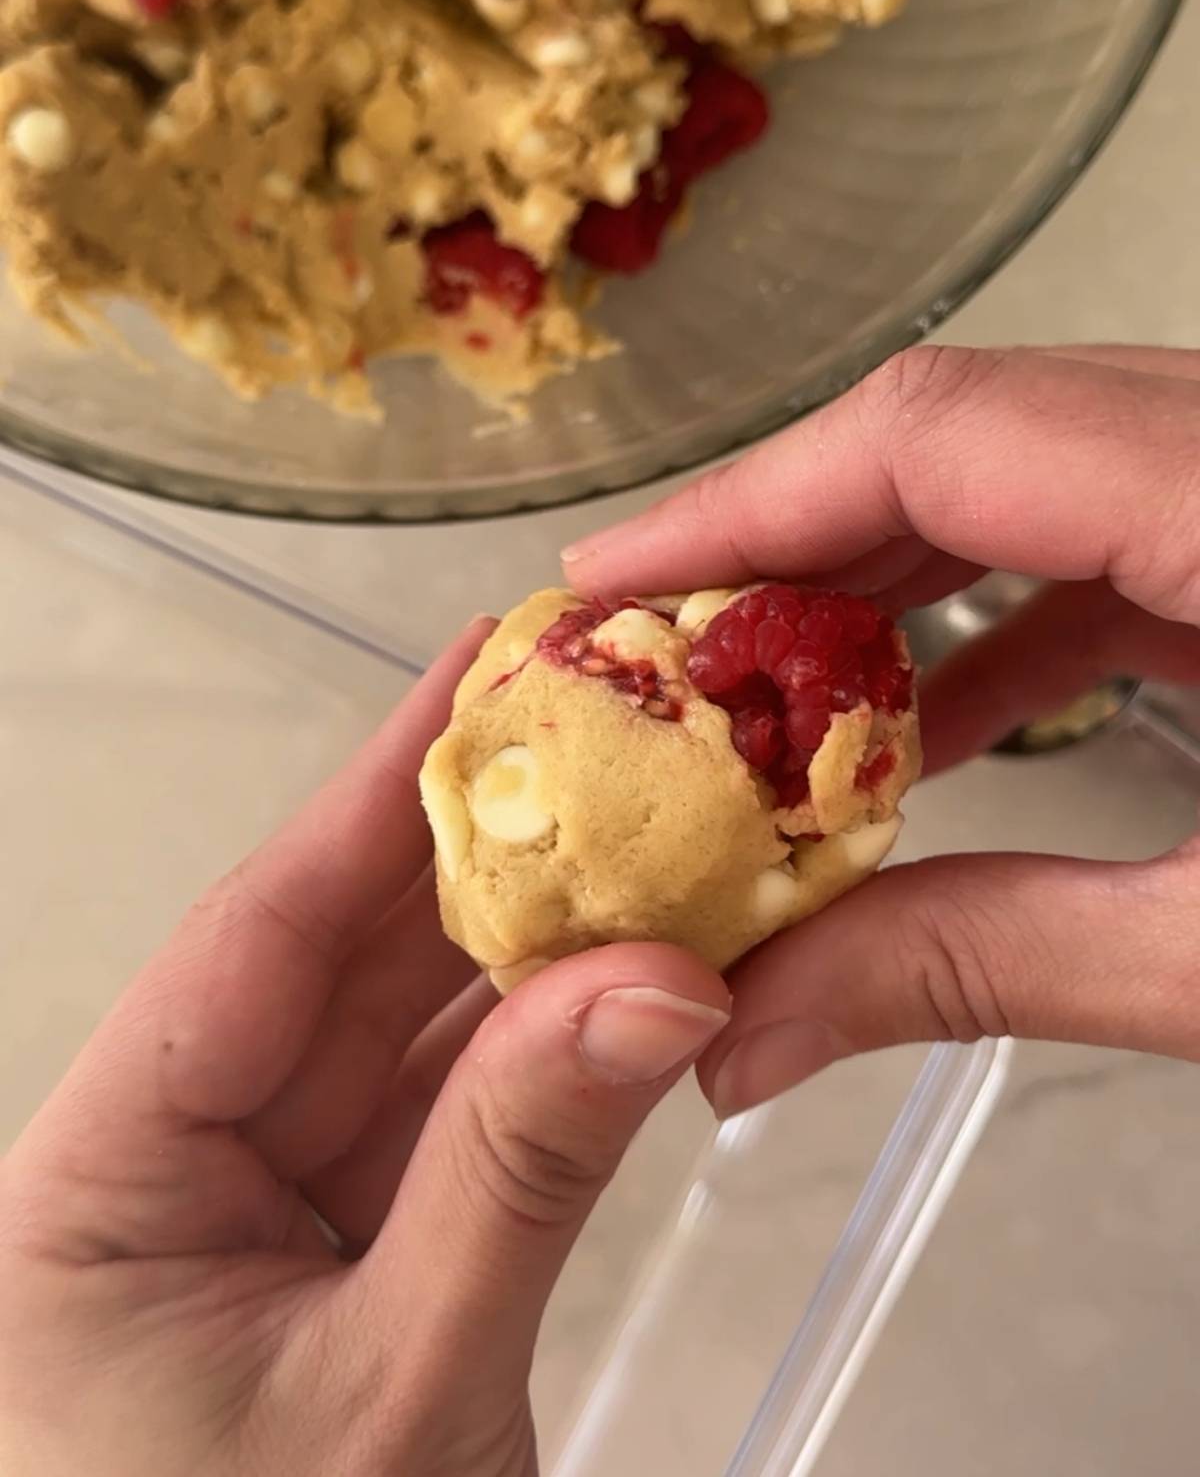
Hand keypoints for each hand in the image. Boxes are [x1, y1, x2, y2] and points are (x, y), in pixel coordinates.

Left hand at [0, 623, 728, 1476]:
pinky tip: (637, 972)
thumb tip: (652, 983)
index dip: (378, 797)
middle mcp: (174, 1175)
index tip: (480, 674)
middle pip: (339, 966)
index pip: (252, 943)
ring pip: (412, 1035)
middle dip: (482, 852)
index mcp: (94, 1191)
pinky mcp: (363, 1256)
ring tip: (649, 831)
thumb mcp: (397, 1400)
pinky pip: (459, 1118)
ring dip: (534, 946)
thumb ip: (521, 1174)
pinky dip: (550, 1053)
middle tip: (604, 733)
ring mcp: (275, 1212)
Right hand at [564, 345, 1199, 1115]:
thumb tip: (744, 1034)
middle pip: (968, 428)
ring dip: (887, 573)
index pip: (943, 429)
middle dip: (792, 537)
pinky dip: (1001, 610)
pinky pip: (1109, 525)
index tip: (610, 583)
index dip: (750, 497)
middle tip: (658, 654)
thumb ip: (995, 961)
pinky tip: (928, 725)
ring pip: (1033, 464)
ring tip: (760, 694)